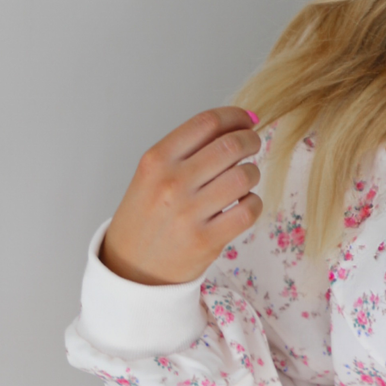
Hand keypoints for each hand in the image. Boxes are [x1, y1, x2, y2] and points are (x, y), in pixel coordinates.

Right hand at [99, 108, 262, 284]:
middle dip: (251, 140)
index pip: (207, 123)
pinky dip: (253, 203)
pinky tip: (243, 204)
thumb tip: (236, 124)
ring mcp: (189, 212)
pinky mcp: (207, 240)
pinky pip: (248, 210)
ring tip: (244, 179)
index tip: (246, 120)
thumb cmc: (146, 217)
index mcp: (156, 160)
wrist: (131, 268)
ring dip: (252, 173)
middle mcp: (172, 182)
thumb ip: (187, 151)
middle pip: (230, 146)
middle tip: (253, 145)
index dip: (235, 116)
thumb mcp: (151, 175)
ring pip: (244, 176)